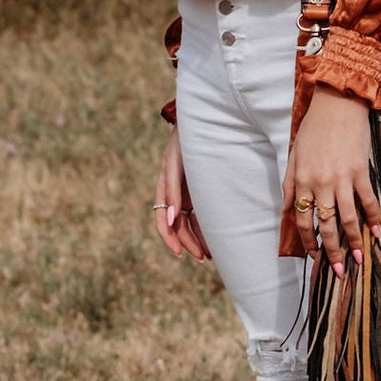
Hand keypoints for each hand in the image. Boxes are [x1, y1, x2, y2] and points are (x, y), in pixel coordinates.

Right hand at [153, 132, 209, 262]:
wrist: (204, 123)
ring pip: (191, 223)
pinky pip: (202, 214)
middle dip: (188, 243)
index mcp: (165, 188)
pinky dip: (207, 227)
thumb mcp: (176, 165)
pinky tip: (217, 238)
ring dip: (199, 238)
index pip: (163, 221)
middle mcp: (175, 194)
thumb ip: (172, 191)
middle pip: (178, 226)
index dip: (169, 238)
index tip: (180, 253)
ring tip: (211, 254)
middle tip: (202, 258)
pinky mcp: (202, 191)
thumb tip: (171, 219)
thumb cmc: (186, 142)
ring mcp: (189, 193)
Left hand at [285, 86, 376, 274]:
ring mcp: (342, 179)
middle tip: (338, 270)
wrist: (338, 103)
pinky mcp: (360, 172)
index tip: (315, 255)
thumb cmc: (314, 129)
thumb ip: (290, 185)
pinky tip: (376, 233)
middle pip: (326, 225)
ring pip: (347, 218)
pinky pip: (367, 201)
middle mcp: (321, 184)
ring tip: (358, 260)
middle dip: (332, 251)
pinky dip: (372, 219)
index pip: (303, 220)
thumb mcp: (294, 156)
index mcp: (302, 181)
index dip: (309, 241)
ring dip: (353, 242)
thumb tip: (288, 211)